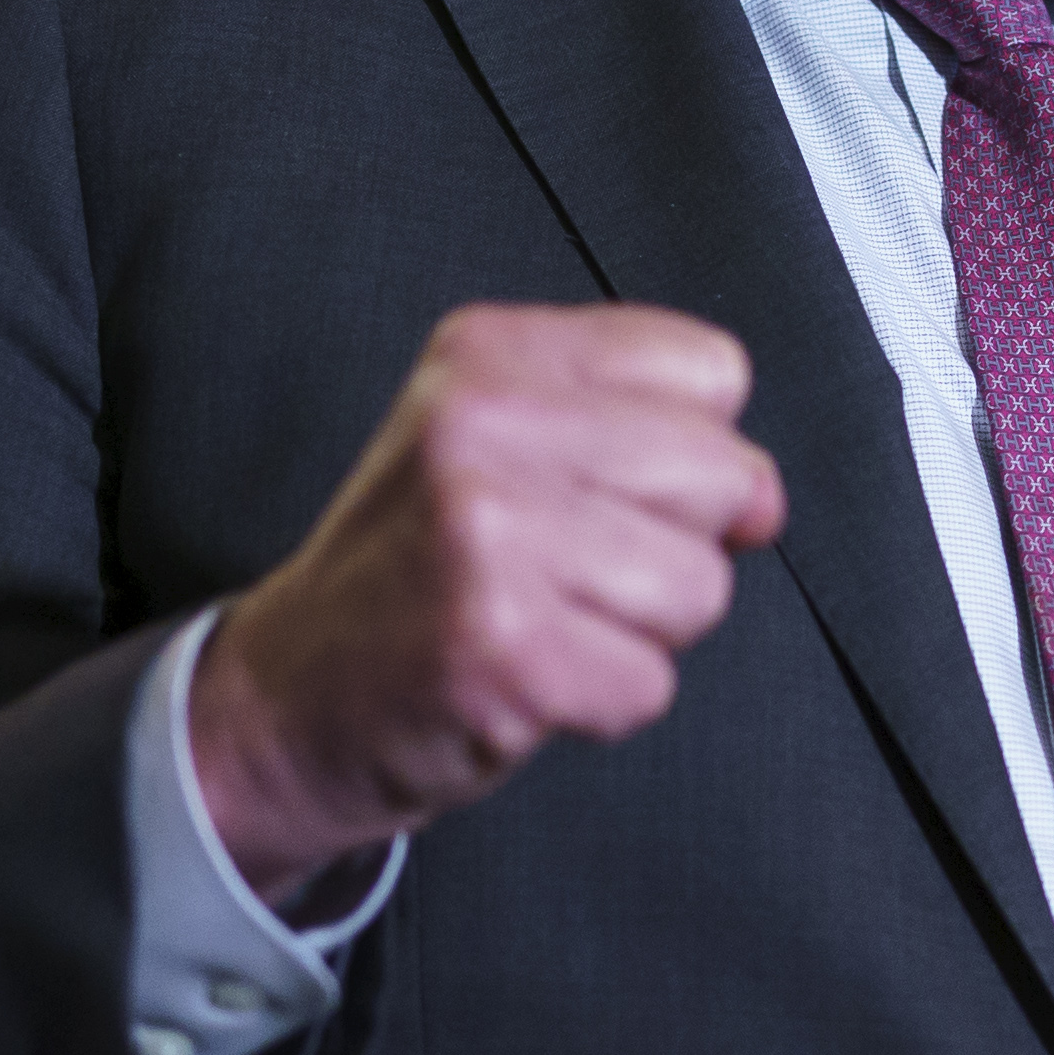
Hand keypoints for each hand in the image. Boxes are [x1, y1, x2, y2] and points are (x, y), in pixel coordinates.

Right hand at [189, 305, 785, 895]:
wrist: (288, 697)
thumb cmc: (414, 573)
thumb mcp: (498, 444)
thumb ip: (640, 432)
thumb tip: (764, 500)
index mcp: (492, 352)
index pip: (710, 369)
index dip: (686, 451)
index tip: (600, 491)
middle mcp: (484, 424)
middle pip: (724, 477)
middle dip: (670, 547)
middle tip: (563, 571)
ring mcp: (489, 534)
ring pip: (700, 587)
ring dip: (636, 632)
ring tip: (540, 622)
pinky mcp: (504, 647)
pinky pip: (650, 682)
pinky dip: (601, 702)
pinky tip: (523, 677)